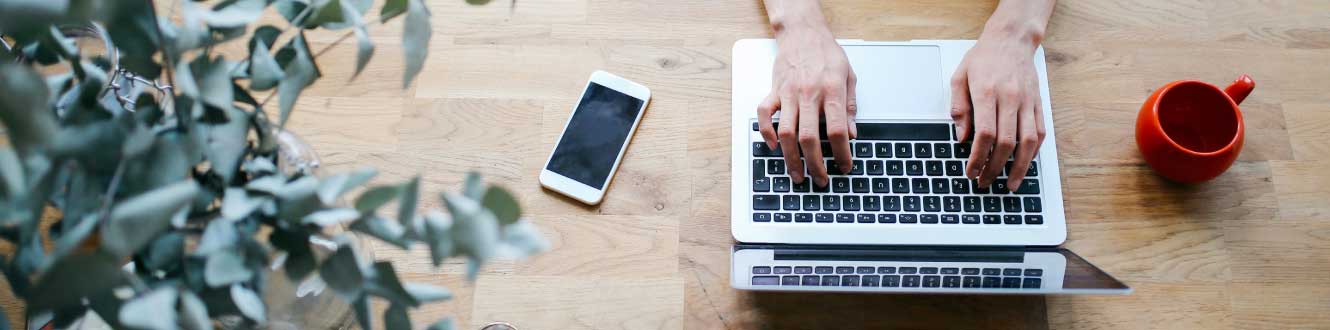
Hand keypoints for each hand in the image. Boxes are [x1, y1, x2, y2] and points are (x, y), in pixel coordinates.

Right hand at [756, 3, 856, 186]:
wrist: (803, 32)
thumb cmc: (826, 53)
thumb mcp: (849, 76)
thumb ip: (850, 106)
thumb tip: (853, 134)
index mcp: (830, 90)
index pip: (837, 129)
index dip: (842, 152)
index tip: (845, 166)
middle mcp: (808, 94)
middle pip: (809, 137)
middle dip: (815, 164)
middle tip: (820, 180)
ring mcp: (788, 93)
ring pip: (786, 132)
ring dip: (791, 158)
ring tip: (797, 174)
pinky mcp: (773, 91)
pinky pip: (764, 115)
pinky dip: (767, 133)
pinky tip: (774, 146)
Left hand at [951, 3, 1053, 190]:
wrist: (1011, 39)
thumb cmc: (984, 58)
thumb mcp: (959, 77)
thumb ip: (959, 108)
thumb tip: (961, 138)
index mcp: (987, 93)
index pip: (985, 133)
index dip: (978, 157)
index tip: (971, 171)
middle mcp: (1010, 99)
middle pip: (1006, 142)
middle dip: (995, 168)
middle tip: (984, 182)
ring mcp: (1027, 102)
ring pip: (1028, 142)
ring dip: (1019, 167)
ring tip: (1011, 184)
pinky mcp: (1038, 103)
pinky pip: (1040, 132)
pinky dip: (1033, 152)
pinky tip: (1025, 164)